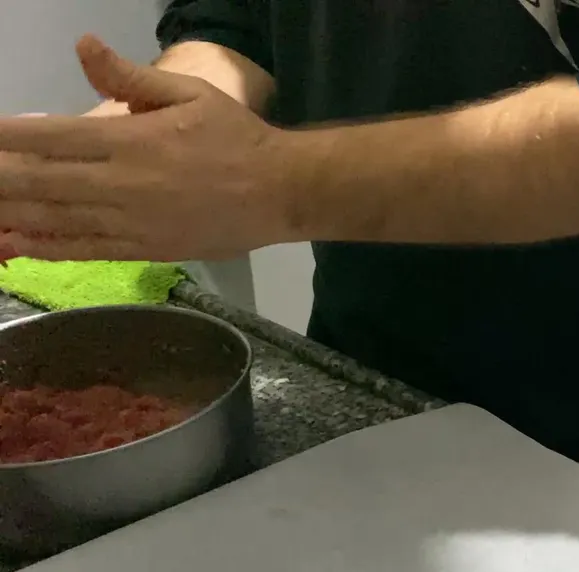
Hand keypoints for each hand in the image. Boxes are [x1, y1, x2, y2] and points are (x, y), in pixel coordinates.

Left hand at [0, 35, 296, 261]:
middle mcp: (122, 184)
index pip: (50, 137)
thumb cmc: (237, 138)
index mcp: (131, 140)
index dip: (8, 138)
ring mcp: (131, 222)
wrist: (283, 192)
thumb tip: (84, 46)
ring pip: (54, 220)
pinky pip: (84, 250)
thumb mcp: (190, 94)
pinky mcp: (144, 249)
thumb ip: (130, 78)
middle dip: (0, 179)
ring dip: (12, 215)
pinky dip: (45, 247)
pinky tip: (16, 243)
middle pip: (40, 182)